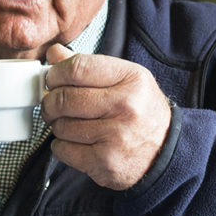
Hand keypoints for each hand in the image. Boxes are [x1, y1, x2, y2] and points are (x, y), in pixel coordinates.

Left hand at [41, 44, 170, 190]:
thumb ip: (87, 66)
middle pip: (64, 98)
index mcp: (131, 79)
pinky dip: (61, 146)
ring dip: (57, 125)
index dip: (56, 73)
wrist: (166, 153)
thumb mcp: (123, 80)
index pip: (78, 68)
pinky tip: (74, 142)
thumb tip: (54, 53)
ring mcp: (116, 136)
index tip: (52, 79)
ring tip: (69, 124)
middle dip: (50, 102)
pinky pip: (63, 149)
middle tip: (52, 104)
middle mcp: (126, 106)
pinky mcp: (105, 162)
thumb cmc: (140, 112)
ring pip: (61, 126)